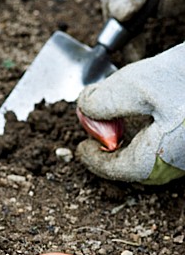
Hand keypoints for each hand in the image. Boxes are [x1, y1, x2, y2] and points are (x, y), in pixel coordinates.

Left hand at [76, 43, 184, 184]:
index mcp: (158, 158)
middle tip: (96, 127)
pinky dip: (147, 131)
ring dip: (128, 138)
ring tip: (117, 118)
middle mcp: (176, 163)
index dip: (93, 159)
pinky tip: (144, 111)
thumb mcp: (138, 85)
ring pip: (149, 154)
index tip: (80, 147)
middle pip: (133, 164)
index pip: (116, 169)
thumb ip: (106, 101)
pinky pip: (165, 144)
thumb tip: (84, 109)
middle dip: (110, 147)